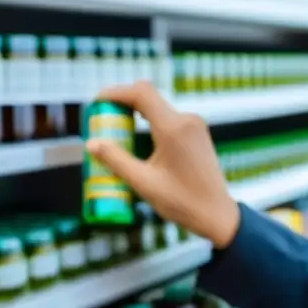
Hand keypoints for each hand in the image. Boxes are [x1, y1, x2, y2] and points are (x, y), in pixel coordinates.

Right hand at [84, 81, 240, 247]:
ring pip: (159, 108)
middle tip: (103, 118)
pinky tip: (139, 140)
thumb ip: (116, 161)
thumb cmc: (181, 202)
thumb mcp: (143, 183)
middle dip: (123, 103)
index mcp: (173, 129)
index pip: (141, 94)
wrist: (217, 214)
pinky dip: (150, 123)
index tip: (97, 102)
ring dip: (136, 114)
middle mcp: (187, 120)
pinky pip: (169, 119)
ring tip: (117, 131)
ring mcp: (195, 125)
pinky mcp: (198, 133)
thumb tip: (91, 143)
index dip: (116, 92)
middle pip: (149, 98)